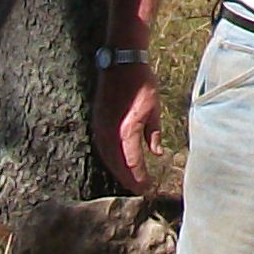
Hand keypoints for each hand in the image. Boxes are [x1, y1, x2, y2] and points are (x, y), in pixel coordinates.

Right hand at [93, 61, 162, 191]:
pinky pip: (102, 148)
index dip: (139, 178)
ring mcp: (101, 127)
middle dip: (128, 180)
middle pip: (117, 165)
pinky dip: (109, 159)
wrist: (121, 63)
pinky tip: (116, 164)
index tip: (148, 187)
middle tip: (139, 190)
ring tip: (129, 181)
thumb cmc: (141, 83)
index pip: (132, 163)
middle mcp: (110, 132)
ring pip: (107, 158)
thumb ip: (154, 133)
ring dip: (117, 172)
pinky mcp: (97, 122)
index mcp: (127, 130)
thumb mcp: (154, 108)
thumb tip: (157, 153)